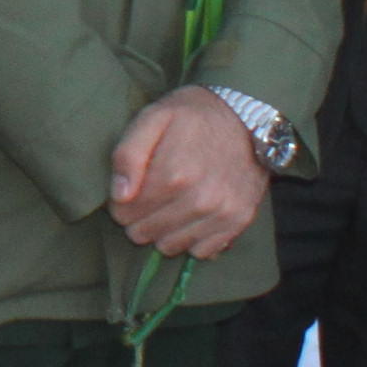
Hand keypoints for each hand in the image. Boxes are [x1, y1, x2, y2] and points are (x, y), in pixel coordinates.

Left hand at [109, 88, 271, 259]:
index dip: (120, 203)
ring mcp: (221, 213)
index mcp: (172, 174)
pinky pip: (201, 251)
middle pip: (144, 233)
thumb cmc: (192, 116)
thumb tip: (119, 195)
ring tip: (169, 206)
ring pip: (170, 246)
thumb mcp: (152, 118)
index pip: (124, 213)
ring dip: (163, 231)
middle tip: (149, 198)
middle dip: (139, 218)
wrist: (246, 117)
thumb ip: (128, 155)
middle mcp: (199, 200)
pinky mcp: (238, 221)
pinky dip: (191, 238)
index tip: (129, 191)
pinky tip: (190, 217)